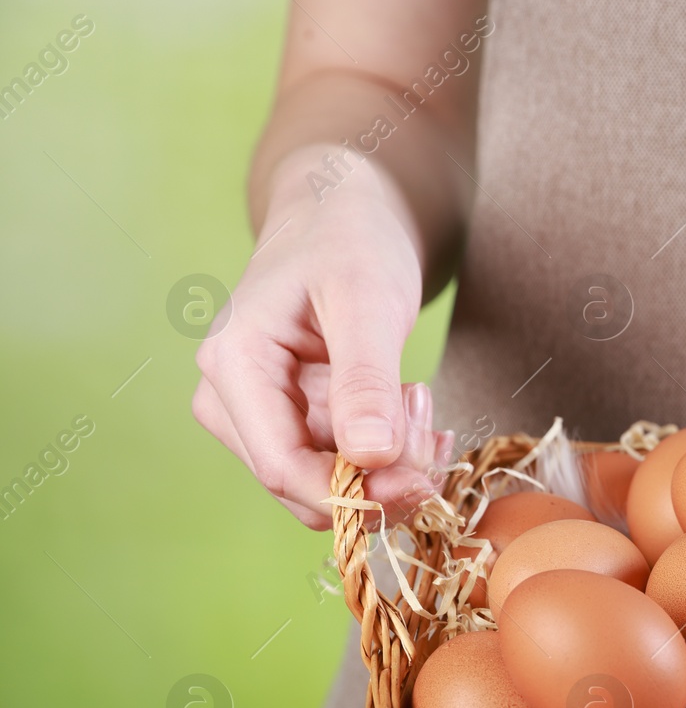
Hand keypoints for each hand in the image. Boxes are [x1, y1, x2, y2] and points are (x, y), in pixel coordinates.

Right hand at [192, 150, 449, 529]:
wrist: (343, 213)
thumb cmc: (350, 241)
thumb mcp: (367, 300)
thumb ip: (366, 380)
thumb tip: (370, 459)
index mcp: (233, 365)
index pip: (284, 469)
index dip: (356, 495)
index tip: (425, 484)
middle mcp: (231, 399)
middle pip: (306, 486)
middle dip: (380, 477)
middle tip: (431, 423)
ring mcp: (259, 413)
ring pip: (329, 483)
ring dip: (391, 464)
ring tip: (420, 399)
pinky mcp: (292, 418)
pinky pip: (342, 465)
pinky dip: (390, 454)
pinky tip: (417, 414)